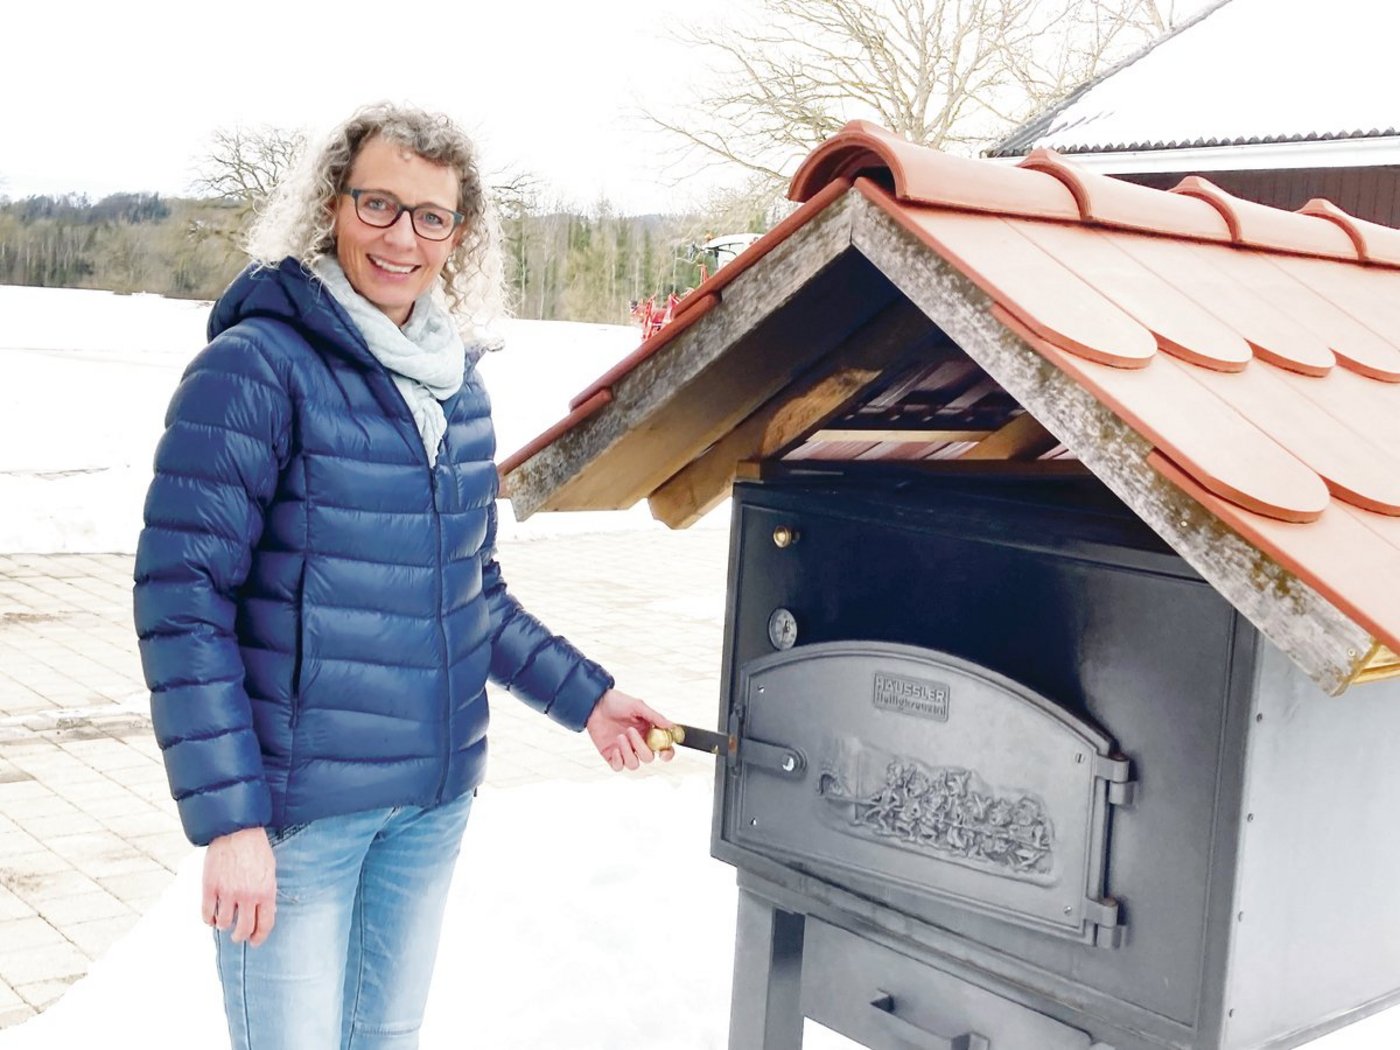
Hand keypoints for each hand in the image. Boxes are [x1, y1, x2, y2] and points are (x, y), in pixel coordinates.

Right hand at [202, 826, 276, 945]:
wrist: (236, 830)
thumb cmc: (256, 849)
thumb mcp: (270, 871)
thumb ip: (267, 893)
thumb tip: (265, 912)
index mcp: (266, 891)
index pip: (264, 924)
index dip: (259, 937)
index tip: (254, 942)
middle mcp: (247, 895)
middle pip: (243, 929)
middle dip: (241, 936)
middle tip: (238, 936)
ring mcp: (227, 892)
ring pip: (223, 924)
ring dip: (223, 926)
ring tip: (224, 922)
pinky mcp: (210, 887)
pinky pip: (207, 914)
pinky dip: (208, 919)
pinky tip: (211, 917)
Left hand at [585, 688, 676, 771]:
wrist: (595, 704)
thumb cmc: (617, 702)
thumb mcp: (638, 706)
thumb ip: (655, 717)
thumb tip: (671, 726)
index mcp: (649, 733)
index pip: (663, 748)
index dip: (667, 754)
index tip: (663, 754)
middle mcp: (638, 744)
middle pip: (648, 758)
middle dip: (640, 747)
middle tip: (630, 731)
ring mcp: (625, 750)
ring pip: (634, 765)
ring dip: (628, 752)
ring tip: (620, 736)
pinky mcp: (611, 755)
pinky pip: (619, 767)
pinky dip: (618, 759)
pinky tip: (614, 747)